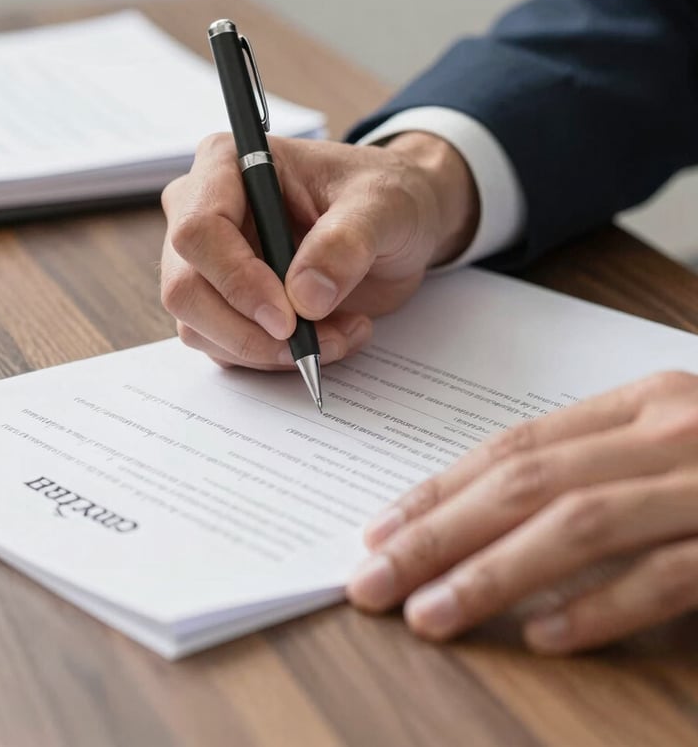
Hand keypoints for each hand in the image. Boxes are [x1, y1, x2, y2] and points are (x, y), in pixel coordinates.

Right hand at [160, 131, 477, 368]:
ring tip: (340, 334)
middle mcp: (203, 211)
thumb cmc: (384, 196)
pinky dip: (274, 358)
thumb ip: (346, 243)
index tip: (288, 318)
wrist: (397, 224)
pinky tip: (329, 337)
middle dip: (248, 331)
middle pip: (185, 289)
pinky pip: (226, 347)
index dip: (236, 281)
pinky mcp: (224, 302)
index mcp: (228, 165)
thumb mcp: (383, 207)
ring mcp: (208, 262)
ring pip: (200, 327)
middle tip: (311, 343)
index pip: (197, 231)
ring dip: (268, 350)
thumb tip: (304, 298)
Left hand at [348, 370, 697, 653]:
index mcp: (641, 402)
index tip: (381, 528)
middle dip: (438, 534)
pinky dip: (605, 606)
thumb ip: (593, 462)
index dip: (440, 489)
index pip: (514, 446)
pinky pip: (672, 574)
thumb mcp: (668, 437)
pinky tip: (546, 636)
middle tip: (372, 578)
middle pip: (528, 483)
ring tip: (430, 613)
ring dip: (495, 573)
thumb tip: (485, 509)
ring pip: (582, 524)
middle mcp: (671, 431)